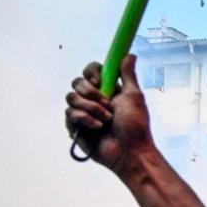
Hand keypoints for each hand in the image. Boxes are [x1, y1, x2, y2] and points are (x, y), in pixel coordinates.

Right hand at [65, 55, 152, 172]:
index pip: (91, 71)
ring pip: (71, 97)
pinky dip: (85, 119)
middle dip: (91, 92)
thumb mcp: (134, 96)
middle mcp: (93, 99)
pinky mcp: (75, 126)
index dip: (92, 73)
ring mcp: (83, 112)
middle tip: (106, 104)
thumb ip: (128, 75)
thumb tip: (130, 54)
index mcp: (107, 90)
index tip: (101, 82)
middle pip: (77, 82)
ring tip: (106, 120)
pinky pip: (70, 113)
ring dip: (91, 108)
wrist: (130, 151)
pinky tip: (97, 128)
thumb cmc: (135, 126)